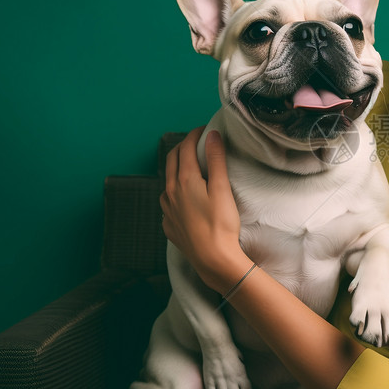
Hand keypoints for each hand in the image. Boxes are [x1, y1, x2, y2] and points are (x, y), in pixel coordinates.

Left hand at [161, 126, 245, 292]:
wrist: (212, 258)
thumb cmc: (221, 224)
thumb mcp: (222, 188)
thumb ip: (215, 160)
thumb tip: (212, 135)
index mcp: (184, 180)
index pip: (186, 148)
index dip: (195, 135)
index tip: (205, 130)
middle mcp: (170, 192)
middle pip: (172, 160)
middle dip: (183, 147)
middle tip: (197, 143)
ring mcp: (167, 210)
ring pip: (167, 181)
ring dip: (177, 168)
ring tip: (191, 167)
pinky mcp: (169, 225)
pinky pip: (168, 202)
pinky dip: (175, 191)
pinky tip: (184, 197)